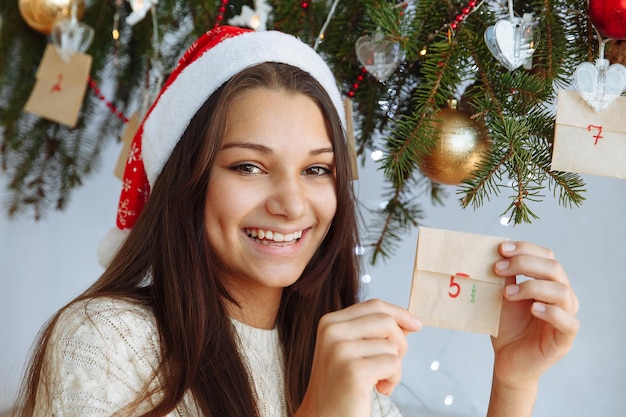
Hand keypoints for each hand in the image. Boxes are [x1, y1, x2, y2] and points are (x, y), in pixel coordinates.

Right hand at [295, 299, 420, 416]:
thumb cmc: (341, 386)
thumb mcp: (353, 352)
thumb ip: (376, 334)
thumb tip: (409, 321)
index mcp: (330, 323)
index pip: (374, 305)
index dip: (399, 313)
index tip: (416, 324)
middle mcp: (332, 332)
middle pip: (386, 321)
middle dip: (400, 343)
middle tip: (392, 366)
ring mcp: (341, 350)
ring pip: (392, 345)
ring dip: (395, 367)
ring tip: (380, 381)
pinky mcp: (354, 370)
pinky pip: (393, 363)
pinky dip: (393, 379)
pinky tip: (379, 390)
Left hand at [491, 241, 578, 389]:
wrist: (507, 361)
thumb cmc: (507, 327)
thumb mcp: (502, 296)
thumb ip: (505, 276)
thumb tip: (495, 251)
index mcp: (549, 283)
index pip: (546, 256)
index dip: (525, 248)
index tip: (501, 248)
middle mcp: (562, 297)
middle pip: (554, 268)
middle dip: (524, 263)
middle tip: (497, 269)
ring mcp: (566, 317)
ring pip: (562, 291)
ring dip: (532, 286)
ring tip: (507, 293)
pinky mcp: (564, 339)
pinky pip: (568, 322)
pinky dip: (551, 312)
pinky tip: (533, 308)